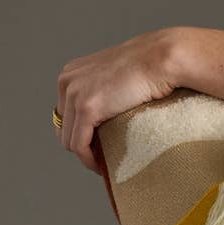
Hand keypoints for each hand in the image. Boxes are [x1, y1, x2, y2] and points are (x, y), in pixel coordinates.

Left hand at [55, 27, 178, 173]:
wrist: (160, 59)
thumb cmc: (148, 65)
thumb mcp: (115, 74)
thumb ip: (102, 88)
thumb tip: (105, 112)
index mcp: (71, 72)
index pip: (64, 112)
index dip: (78, 131)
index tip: (96, 144)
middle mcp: (67, 81)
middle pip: (63, 127)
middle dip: (81, 143)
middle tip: (102, 156)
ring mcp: (75, 94)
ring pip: (69, 139)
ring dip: (85, 155)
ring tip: (104, 163)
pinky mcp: (87, 108)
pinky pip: (79, 144)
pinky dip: (88, 159)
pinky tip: (101, 165)